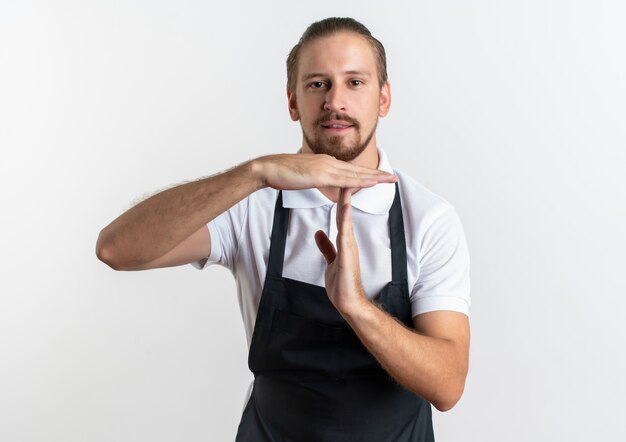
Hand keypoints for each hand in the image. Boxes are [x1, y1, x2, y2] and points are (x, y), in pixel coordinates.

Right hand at [252, 153, 396, 190]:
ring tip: (389, 180)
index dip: (366, 173)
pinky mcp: (320, 175)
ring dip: (374, 177)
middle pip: (358, 170)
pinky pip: (344, 180)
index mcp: (325, 163)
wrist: (268, 168)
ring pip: (355, 174)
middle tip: (393, 177)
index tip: (380, 176)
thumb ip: (315, 177)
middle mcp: (329, 162)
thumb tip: (322, 180)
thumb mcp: (304, 175)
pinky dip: (360, 181)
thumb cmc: (281, 173)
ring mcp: (325, 168)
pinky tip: (371, 183)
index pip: (350, 169)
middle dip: (377, 174)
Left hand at [314, 188, 367, 315]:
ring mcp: (350, 246)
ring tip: (347, 183)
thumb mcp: (330, 260)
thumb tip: (319, 233)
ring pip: (347, 218)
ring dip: (347, 201)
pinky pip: (346, 233)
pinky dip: (345, 220)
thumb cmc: (341, 283)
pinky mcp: (348, 254)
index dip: (340, 197)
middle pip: (346, 212)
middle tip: (347, 173)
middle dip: (347, 192)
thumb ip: (326, 246)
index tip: (338, 181)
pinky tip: (344, 208)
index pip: (341, 214)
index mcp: (344, 240)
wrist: (348, 302)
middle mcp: (349, 240)